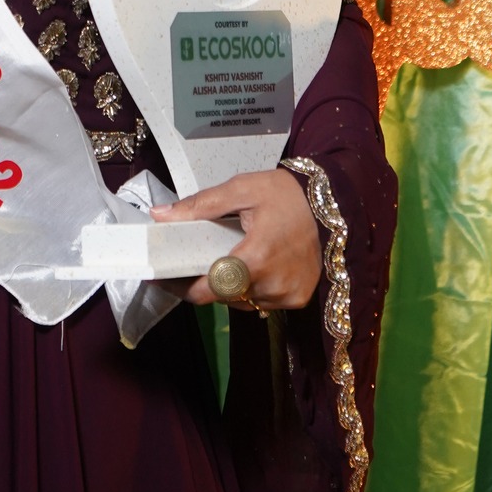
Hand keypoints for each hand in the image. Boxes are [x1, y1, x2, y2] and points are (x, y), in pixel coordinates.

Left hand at [151, 167, 321, 311]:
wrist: (330, 203)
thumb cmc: (284, 194)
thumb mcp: (241, 189)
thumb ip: (199, 205)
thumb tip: (160, 215)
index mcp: (256, 257)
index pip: (209, 290)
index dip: (184, 287)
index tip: (166, 277)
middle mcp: (273, 284)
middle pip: (223, 296)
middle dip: (205, 281)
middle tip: (196, 260)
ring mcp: (288, 295)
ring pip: (241, 302)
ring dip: (229, 287)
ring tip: (228, 258)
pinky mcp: (299, 298)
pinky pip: (261, 302)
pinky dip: (251, 289)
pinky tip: (252, 268)